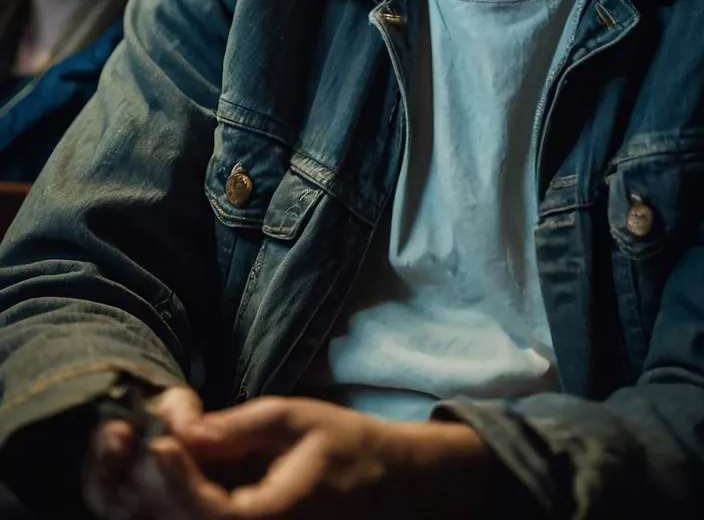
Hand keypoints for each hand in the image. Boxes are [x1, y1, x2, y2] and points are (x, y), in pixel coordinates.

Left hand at [85, 392, 496, 518]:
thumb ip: (235, 429)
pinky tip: (149, 462)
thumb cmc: (345, 448)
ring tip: (122, 444)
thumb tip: (178, 429)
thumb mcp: (294, 422)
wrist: (387, 489)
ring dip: (138, 493)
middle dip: (141, 485)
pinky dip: (159, 500)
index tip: (162, 437)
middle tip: (123, 435)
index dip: (176, 481)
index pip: (209, 517)